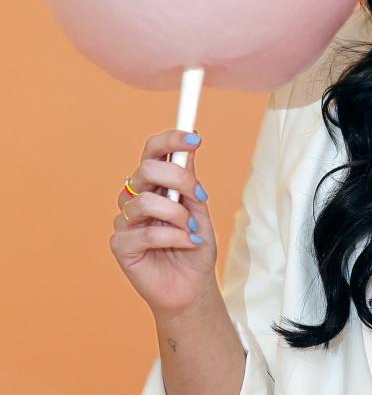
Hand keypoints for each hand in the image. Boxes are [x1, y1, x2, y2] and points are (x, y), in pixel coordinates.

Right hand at [109, 129, 219, 318]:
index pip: (153, 151)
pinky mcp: (120, 244)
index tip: (196, 139)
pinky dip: (173, 236)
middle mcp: (136, 197)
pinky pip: (145, 233)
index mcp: (155, 184)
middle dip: (178, 179)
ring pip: (145, 201)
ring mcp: (126, 220)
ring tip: (191, 229)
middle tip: (198, 195)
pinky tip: (186, 242)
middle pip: (146, 168)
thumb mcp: (199, 208)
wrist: (192, 284)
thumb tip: (189, 147)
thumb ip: (189, 181)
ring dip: (177, 215)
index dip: (171, 140)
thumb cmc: (194, 244)